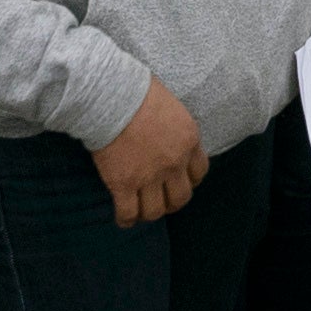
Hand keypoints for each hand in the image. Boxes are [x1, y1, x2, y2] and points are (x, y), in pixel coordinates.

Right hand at [91, 82, 207, 224]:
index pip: (199, 172)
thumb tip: (168, 134)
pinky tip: (123, 218)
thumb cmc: (138, 91)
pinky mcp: (123, 184)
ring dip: (150, 213)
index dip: (189, 180)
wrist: (111, 97)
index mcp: (189, 141)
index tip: (180, 180)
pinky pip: (128, 213)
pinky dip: (126, 219)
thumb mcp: (172, 106)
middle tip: (161, 199)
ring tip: (141, 210)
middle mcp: (174, 163)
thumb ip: (176, 127)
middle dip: (172, 202)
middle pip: (181, 197)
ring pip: (156, 211)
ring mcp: (149, 176)